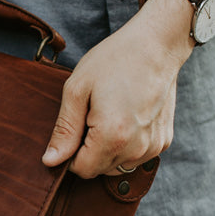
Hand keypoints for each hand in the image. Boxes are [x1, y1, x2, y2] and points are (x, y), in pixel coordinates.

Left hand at [41, 0, 193, 177]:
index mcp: (112, 136)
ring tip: (109, 114)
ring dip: (107, 149)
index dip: (70, 153)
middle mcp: (137, 148)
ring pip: (118, 166)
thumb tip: (50, 161)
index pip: (82, 170)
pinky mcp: (164, 141)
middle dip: (88, 150)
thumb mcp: (77, 90)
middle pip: (99, 170)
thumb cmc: (113, 61)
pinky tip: (126, 117)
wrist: (156, 45)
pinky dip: (126, 144)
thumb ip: (64, 130)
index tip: (74, 127)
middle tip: (91, 115)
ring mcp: (154, 146)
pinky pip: (136, 156)